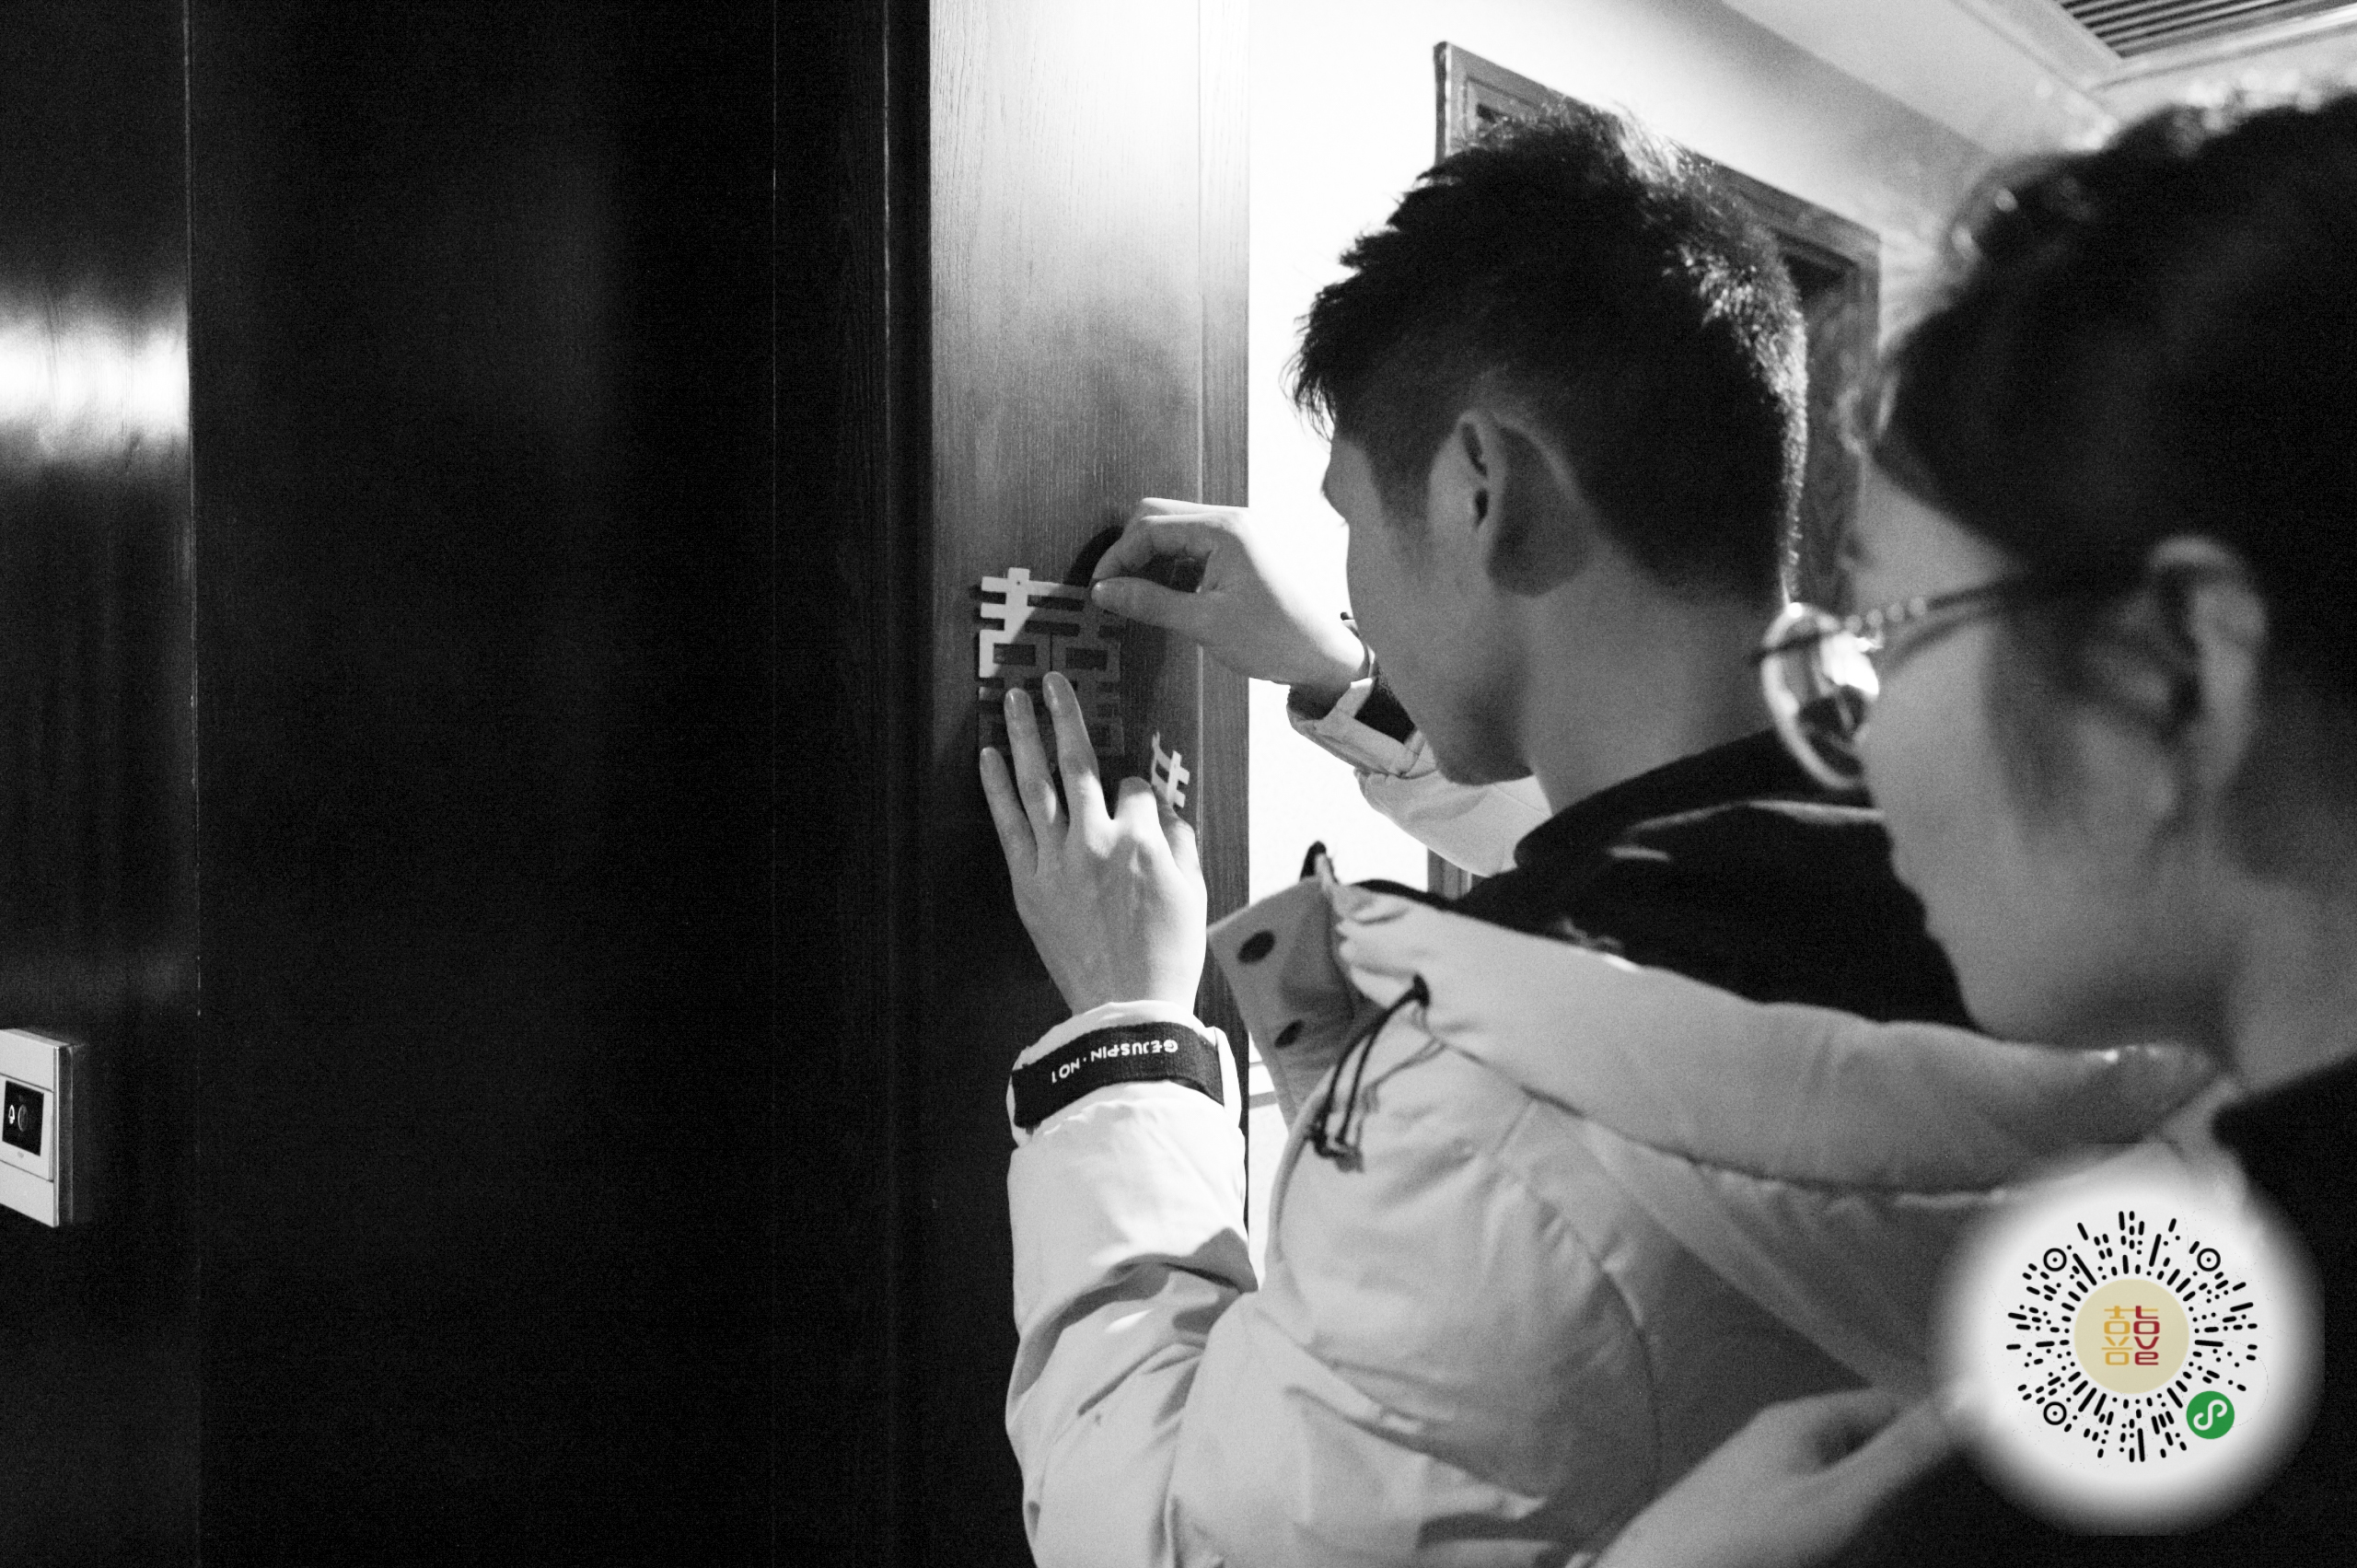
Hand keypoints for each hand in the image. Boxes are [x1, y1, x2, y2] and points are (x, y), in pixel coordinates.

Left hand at [978, 671, 1206, 1014]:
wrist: (1126, 1008)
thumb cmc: (1167, 954)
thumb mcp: (1194, 891)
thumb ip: (1179, 839)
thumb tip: (1161, 806)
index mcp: (1143, 840)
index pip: (1136, 788)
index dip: (1138, 789)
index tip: (1135, 800)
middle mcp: (1097, 839)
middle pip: (1079, 762)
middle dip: (1065, 715)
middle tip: (1052, 681)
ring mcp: (1058, 859)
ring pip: (1038, 782)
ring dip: (1024, 735)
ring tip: (1011, 699)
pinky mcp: (1029, 883)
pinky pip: (1010, 824)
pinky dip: (996, 788)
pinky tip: (988, 756)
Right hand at [1091, 499, 1366, 701]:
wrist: (1322, 656)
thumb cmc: (1274, 639)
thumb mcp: (1205, 623)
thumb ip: (1150, 603)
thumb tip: (1103, 591)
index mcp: (1225, 530)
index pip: (1151, 526)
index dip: (1118, 557)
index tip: (1098, 589)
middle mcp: (1230, 521)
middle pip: (1158, 516)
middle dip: (1129, 550)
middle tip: (1112, 590)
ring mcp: (1236, 534)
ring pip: (1172, 531)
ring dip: (1149, 559)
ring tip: (1134, 598)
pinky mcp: (1238, 552)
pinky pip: (1190, 547)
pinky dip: (1169, 567)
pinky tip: (1162, 596)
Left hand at [1595, 1389, 1954, 1567]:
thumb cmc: (1750, 1540)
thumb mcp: (1837, 1499)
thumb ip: (1902, 1455)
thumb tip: (1974, 1394)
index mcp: (1800, 1421)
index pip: (1887, 1404)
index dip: (1936, 1422)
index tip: (1993, 1447)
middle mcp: (1779, 1441)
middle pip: (1865, 1442)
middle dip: (1913, 1464)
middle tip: (1974, 1494)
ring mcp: (1761, 1482)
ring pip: (1842, 1479)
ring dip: (1882, 1498)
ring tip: (1933, 1522)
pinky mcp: (1752, 1521)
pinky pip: (1816, 1510)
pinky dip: (1850, 1522)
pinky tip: (1867, 1543)